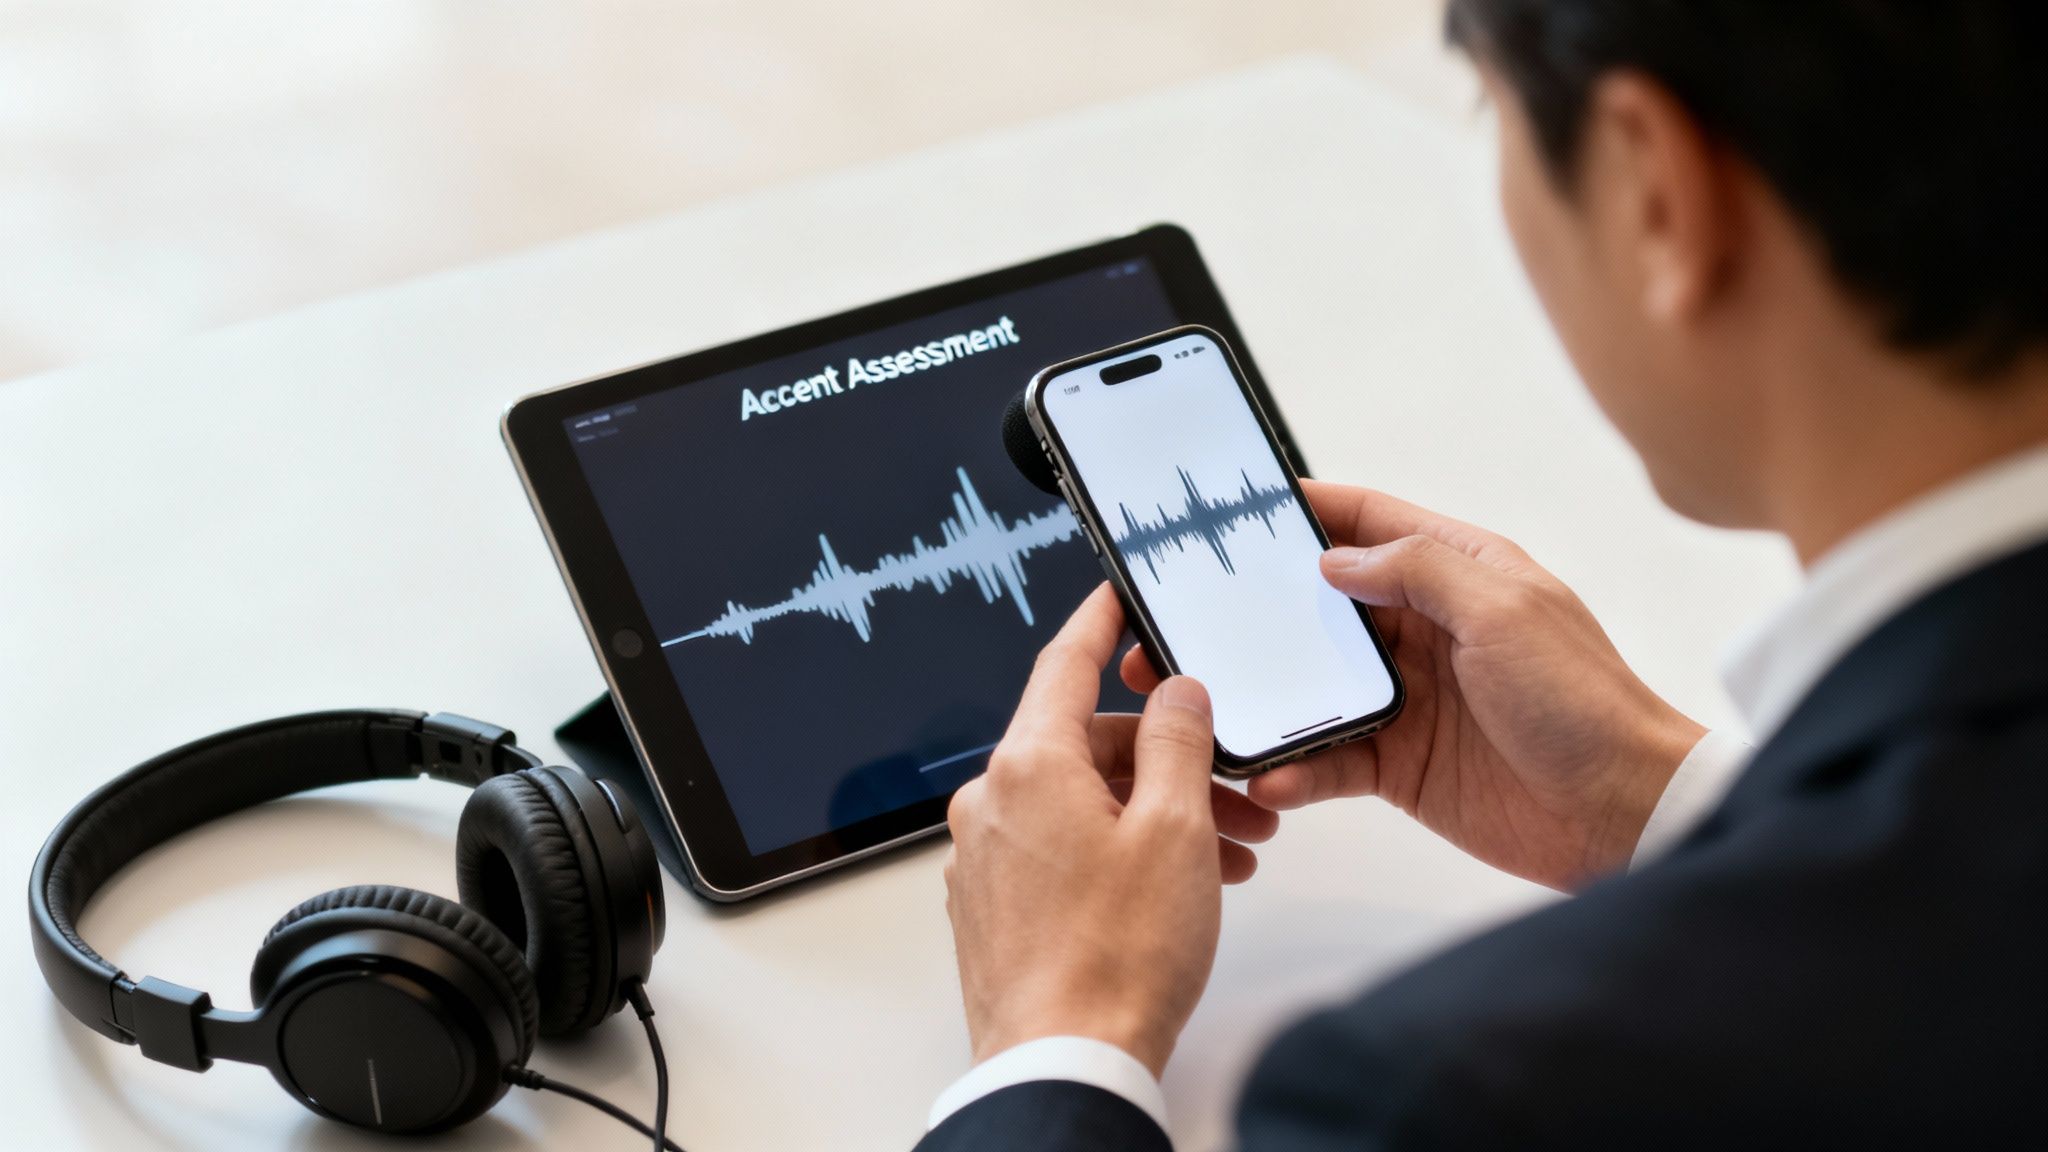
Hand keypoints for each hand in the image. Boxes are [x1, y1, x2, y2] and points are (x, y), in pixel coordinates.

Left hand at [943, 584, 1275, 1076]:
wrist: (1064, 1063)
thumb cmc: (1117, 957)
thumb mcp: (1175, 828)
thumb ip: (1180, 742)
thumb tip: (1178, 693)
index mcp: (1027, 765)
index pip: (1064, 662)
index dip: (1101, 623)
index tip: (1117, 595)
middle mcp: (992, 803)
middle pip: (1088, 746)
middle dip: (1171, 763)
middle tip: (1239, 790)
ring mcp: (987, 859)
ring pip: (1083, 805)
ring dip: (1158, 816)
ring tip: (1229, 855)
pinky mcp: (994, 908)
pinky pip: (1063, 852)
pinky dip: (1121, 853)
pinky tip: (1178, 887)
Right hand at [1121, 481, 1704, 889]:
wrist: (1624, 814)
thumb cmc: (1584, 702)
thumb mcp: (1503, 609)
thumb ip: (1418, 569)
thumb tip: (1336, 558)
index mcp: (1458, 573)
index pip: (1367, 522)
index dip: (1305, 511)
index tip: (1239, 507)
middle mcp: (1427, 630)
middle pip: (1322, 606)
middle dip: (1257, 610)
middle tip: (1191, 615)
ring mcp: (1410, 700)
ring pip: (1313, 685)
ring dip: (1267, 696)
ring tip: (1213, 704)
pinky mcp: (1400, 765)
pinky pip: (1329, 759)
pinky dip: (1297, 769)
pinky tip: (1275, 777)